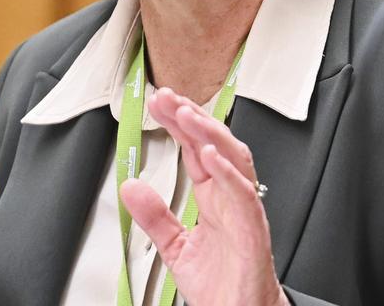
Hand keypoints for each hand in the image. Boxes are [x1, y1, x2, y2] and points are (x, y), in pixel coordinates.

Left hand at [120, 88, 290, 305]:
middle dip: (192, 118)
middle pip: (215, 145)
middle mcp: (230, 199)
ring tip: (187, 115)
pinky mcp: (252, 232)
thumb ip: (154, 216)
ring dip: (210, 134)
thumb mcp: (175, 246)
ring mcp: (243, 212)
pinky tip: (209, 155)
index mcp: (214, 198)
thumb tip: (131, 187)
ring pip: (234, 160)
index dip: (178, 124)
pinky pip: (243, 196)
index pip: (195, 149)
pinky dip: (227, 172)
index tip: (158, 104)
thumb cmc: (221, 285)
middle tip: (168, 98)